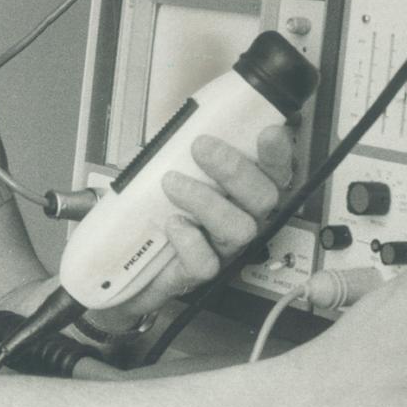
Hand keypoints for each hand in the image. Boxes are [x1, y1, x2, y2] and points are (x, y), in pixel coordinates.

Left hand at [92, 124, 293, 322]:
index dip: (278, 154)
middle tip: (201, 147)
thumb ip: (164, 151)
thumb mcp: (159, 171)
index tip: (268, 132)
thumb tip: (157, 137)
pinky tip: (173, 225)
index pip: (275, 171)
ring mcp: (222, 249)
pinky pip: (206, 263)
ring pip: (239, 230)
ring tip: (172, 184)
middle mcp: (240, 219)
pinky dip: (190, 242)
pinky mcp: (198, 273)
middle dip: (235, 170)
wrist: (128, 263)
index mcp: (240, 191)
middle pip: (263, 198)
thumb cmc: (154, 210)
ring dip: (207, 202)